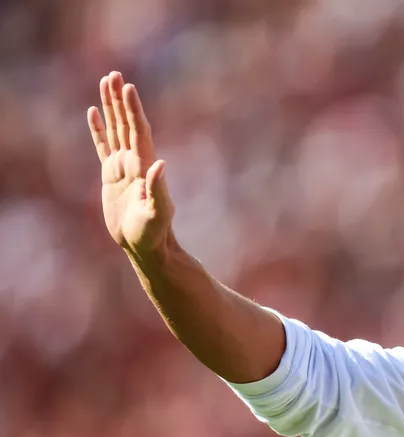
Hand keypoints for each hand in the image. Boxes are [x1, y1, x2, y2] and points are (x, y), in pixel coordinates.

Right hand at [87, 71, 174, 255]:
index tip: (128, 87)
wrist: (145, 245)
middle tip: (114, 74)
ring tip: (105, 83)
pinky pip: (103, 147)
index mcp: (145, 166)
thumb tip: (160, 164)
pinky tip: (93, 113)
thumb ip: (157, 188)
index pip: (139, 131)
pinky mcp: (111, 175)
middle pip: (126, 124)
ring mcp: (123, 167)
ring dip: (111, 107)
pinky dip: (98, 130)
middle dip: (120, 100)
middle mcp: (135, 161)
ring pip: (115, 130)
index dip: (133, 110)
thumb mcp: (157, 212)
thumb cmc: (154, 232)